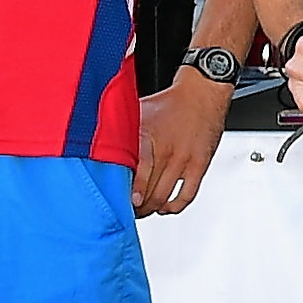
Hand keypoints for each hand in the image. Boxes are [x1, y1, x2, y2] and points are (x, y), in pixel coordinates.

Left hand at [133, 68, 222, 216]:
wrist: (203, 92)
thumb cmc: (169, 101)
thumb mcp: (138, 112)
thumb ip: (122, 131)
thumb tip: (99, 144)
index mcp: (150, 139)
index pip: (140, 175)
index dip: (131, 194)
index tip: (123, 203)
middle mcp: (169, 152)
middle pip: (150, 191)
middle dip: (138, 206)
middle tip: (128, 210)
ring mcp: (185, 160)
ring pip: (166, 196)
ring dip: (153, 208)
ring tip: (144, 210)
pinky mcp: (200, 164)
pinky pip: (188, 193)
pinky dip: (177, 205)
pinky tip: (167, 208)